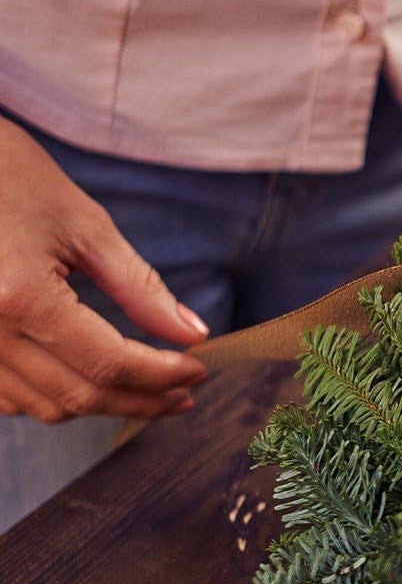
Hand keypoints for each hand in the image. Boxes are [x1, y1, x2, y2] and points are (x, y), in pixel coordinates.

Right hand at [0, 120, 206, 422]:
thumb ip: (141, 288)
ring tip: (146, 389)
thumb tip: (193, 335)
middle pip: (80, 396)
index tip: (199, 371)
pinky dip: (53, 397)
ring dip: (101, 405)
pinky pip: (8, 398)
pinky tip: (88, 380)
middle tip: (184, 393)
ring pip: (44, 407)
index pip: (109, 363)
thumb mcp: (85, 226)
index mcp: (19, 296)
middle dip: (142, 400)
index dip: (162, 376)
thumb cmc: (11, 176)